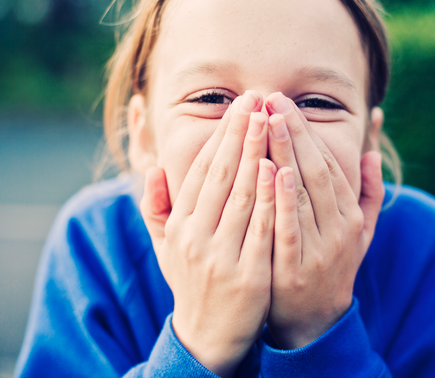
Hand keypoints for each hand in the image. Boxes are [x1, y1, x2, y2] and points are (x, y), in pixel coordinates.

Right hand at [140, 91, 275, 376]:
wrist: (208, 335)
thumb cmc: (192, 280)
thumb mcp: (166, 246)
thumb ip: (157, 207)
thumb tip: (154, 168)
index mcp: (180, 226)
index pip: (203, 170)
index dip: (222, 135)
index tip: (240, 106)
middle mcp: (196, 238)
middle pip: (223, 175)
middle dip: (241, 132)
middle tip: (257, 98)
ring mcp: (222, 257)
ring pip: (243, 196)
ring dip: (257, 154)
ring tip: (270, 120)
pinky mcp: (249, 276)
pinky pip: (262, 229)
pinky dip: (271, 198)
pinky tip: (280, 169)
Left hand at [264, 92, 384, 349]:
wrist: (314, 322)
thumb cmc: (332, 266)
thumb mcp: (360, 233)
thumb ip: (369, 193)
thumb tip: (372, 153)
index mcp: (350, 217)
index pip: (329, 165)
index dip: (308, 131)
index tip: (285, 103)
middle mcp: (338, 230)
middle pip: (315, 171)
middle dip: (294, 132)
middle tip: (271, 98)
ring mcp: (317, 250)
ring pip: (301, 193)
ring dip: (283, 153)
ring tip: (265, 121)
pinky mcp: (293, 270)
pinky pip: (287, 228)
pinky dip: (280, 199)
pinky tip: (267, 169)